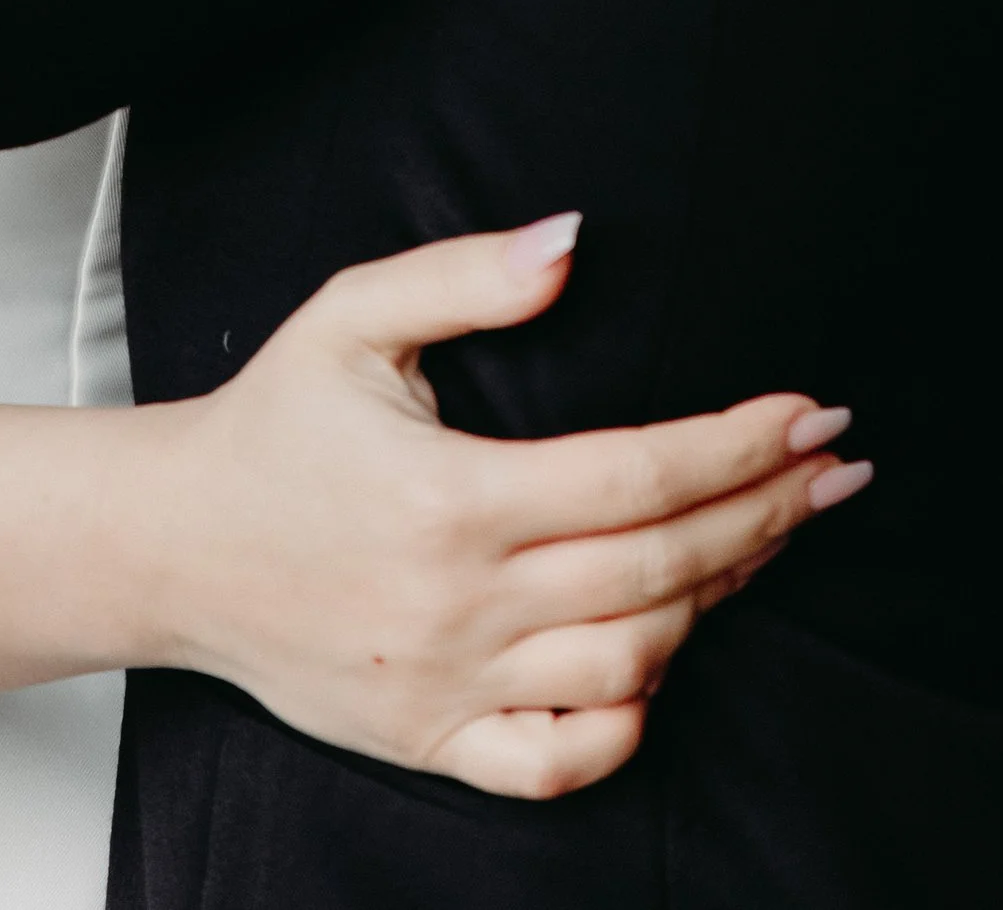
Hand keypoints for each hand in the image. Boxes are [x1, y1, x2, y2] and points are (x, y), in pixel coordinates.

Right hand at [147, 216, 868, 800]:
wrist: (169, 545)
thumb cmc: (271, 422)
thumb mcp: (352, 315)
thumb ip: (468, 275)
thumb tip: (573, 238)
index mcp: (453, 497)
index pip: (641, 474)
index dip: (742, 446)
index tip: (812, 415)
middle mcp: (461, 604)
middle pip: (660, 569)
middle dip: (766, 514)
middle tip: (834, 472)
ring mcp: (448, 685)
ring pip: (629, 666)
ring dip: (712, 601)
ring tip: (761, 539)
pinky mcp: (430, 741)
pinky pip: (558, 764)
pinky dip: (626, 722)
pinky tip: (663, 661)